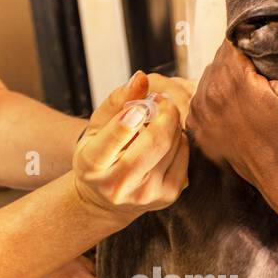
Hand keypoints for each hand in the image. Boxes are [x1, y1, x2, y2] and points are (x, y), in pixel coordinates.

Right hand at [73, 72, 189, 221]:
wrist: (104, 200)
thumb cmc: (98, 156)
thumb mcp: (95, 128)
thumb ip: (116, 102)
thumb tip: (141, 77)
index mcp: (93, 165)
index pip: (117, 136)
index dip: (134, 114)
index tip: (143, 102)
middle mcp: (119, 184)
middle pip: (156, 141)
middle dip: (165, 114)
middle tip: (163, 101)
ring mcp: (146, 194)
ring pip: (173, 145)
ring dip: (172, 124)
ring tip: (161, 120)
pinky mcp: (168, 196)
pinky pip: (184, 155)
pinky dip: (180, 140)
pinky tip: (166, 139)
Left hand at [189, 13, 277, 219]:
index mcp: (232, 82)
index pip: (231, 38)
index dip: (251, 36)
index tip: (268, 42)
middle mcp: (209, 97)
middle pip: (220, 58)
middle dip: (240, 56)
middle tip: (265, 65)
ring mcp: (203, 118)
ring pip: (210, 78)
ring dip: (228, 77)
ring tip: (254, 85)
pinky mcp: (203, 134)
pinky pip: (204, 102)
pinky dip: (218, 99)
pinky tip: (238, 105)